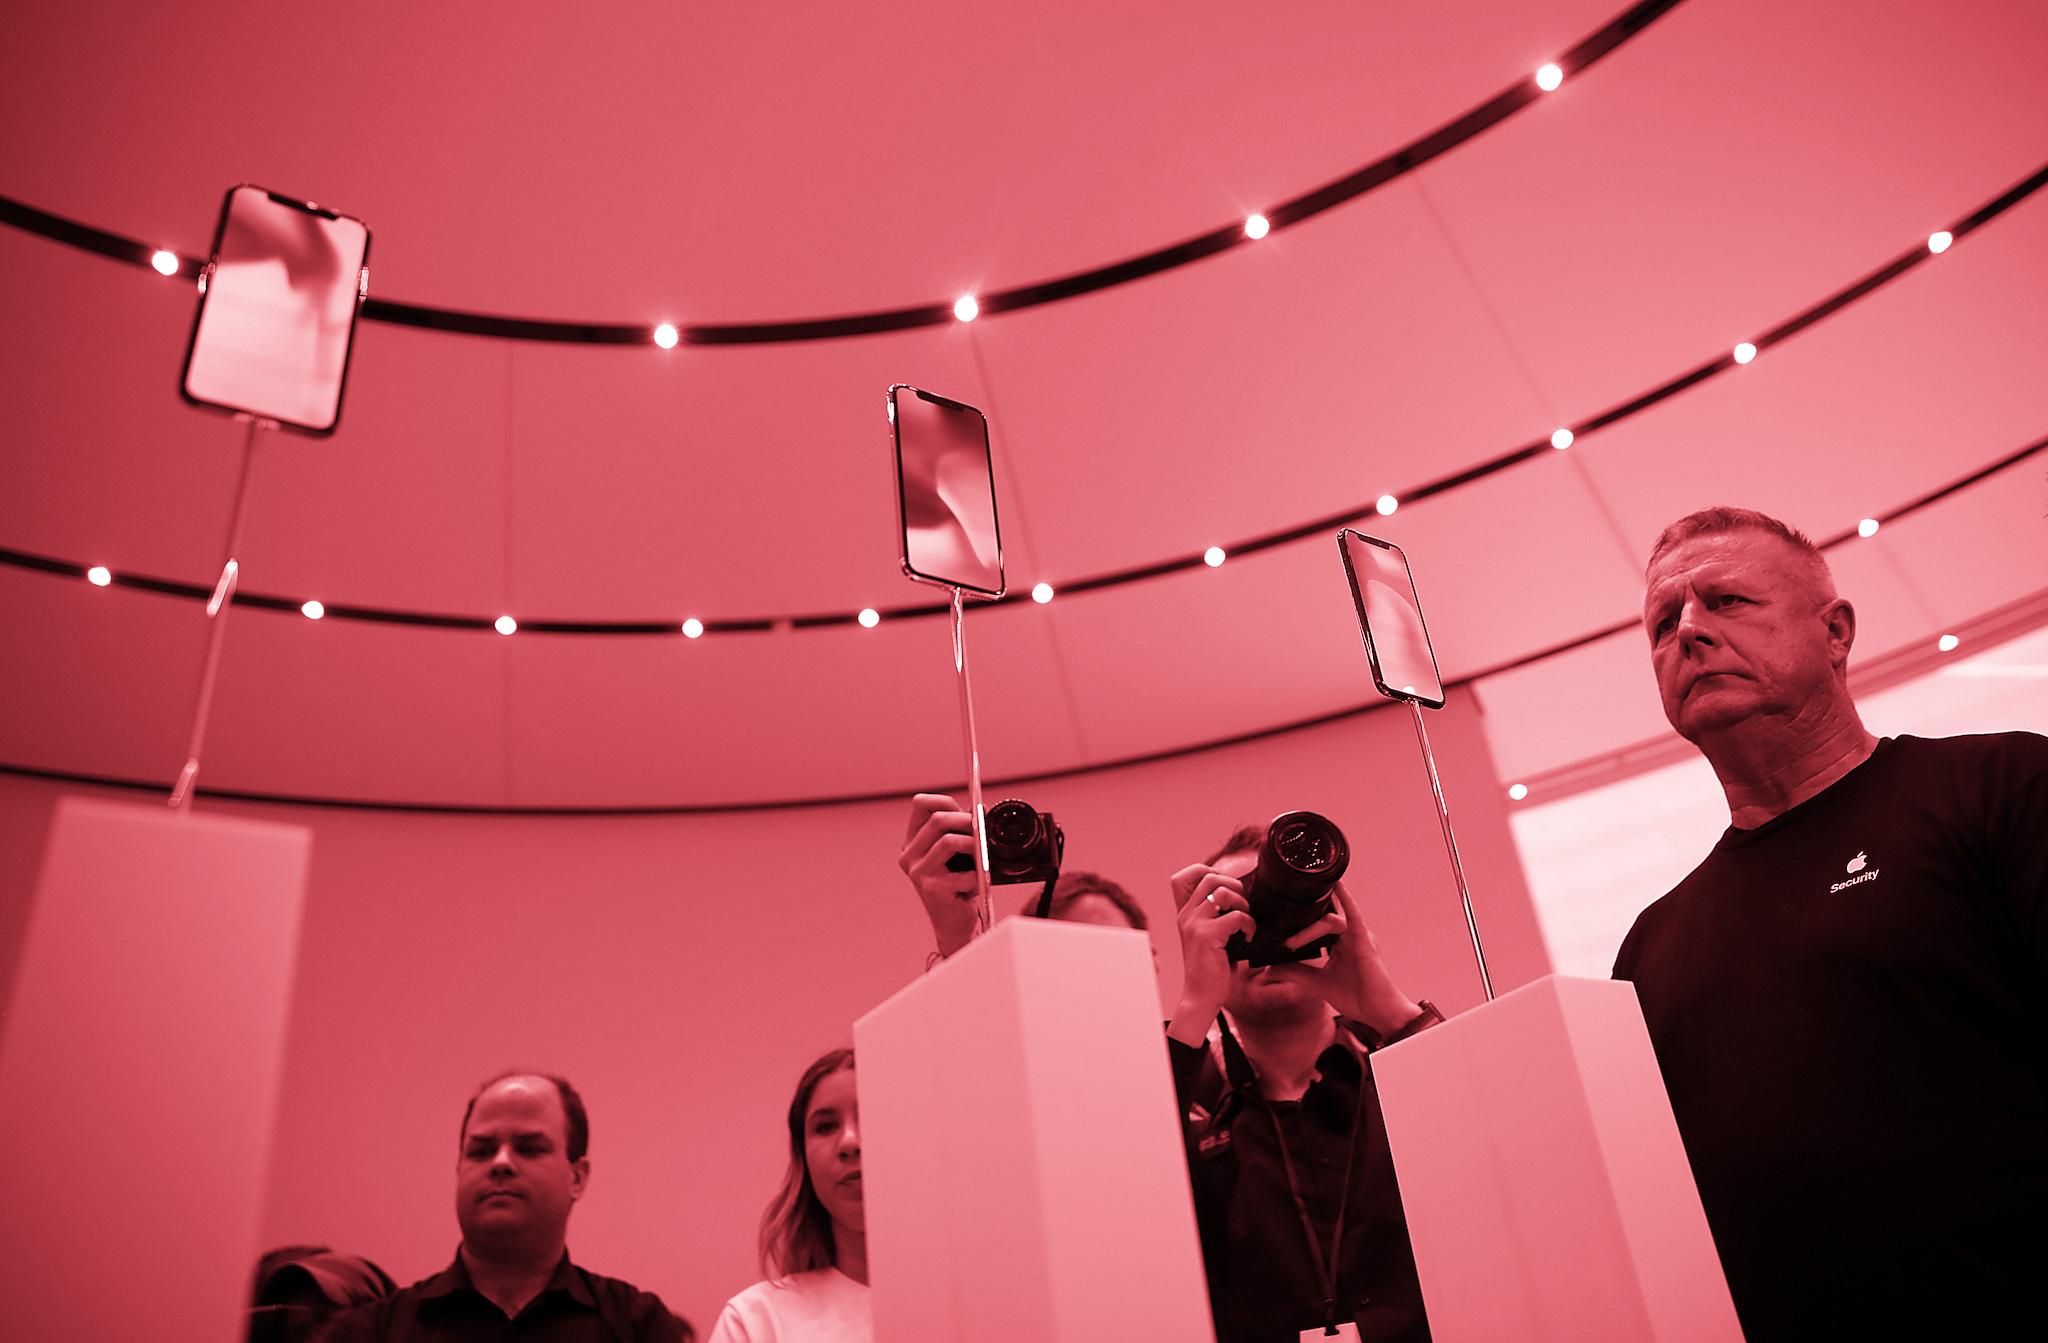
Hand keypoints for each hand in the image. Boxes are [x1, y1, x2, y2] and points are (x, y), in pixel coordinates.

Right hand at [899, 793, 979, 957]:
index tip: (965, 812)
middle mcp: (909, 855)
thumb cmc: (958, 885)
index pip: (920, 804)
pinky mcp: (932, 889)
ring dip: (974, 845)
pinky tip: (976, 885)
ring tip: (981, 856)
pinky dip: (978, 876)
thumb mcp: (957, 853)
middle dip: (967, 821)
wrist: (953, 923)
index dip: (947, 801)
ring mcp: (918, 872)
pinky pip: (965, 872)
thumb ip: (963, 830)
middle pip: (938, 819)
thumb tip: (981, 810)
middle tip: (982, 830)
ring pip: (949, 841)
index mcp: (912, 842)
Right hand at [1166, 863, 1254, 1045]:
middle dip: (1235, 886)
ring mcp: (1194, 924)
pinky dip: (1249, 924)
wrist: (1201, 997)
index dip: (1211, 873)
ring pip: (1223, 891)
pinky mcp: (1206, 936)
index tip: (1228, 891)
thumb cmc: (1211, 968)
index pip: (1187, 875)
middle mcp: (1186, 915)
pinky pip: (1236, 916)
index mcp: (1185, 913)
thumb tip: (1244, 896)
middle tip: (1243, 908)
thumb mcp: (1211, 936)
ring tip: (1245, 922)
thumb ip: (1218, 915)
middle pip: (1210, 876)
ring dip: (1243, 904)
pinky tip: (1248, 938)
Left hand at [1267, 878, 1419, 1035]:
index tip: (1279, 913)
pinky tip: (1335, 887)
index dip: (1302, 916)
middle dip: (1304, 911)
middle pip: (1323, 914)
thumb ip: (1295, 972)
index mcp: (1341, 941)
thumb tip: (1270, 968)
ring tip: (1290, 945)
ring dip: (1308, 931)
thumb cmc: (1356, 998)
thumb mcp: (1317, 983)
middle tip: (1279, 906)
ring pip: (1330, 918)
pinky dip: (1345, 899)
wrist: (1379, 1013)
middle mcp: (1350, 933)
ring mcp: (1358, 934)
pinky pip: (1352, 915)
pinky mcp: (1363, 940)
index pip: (1319, 920)